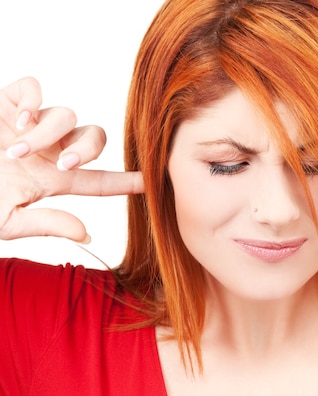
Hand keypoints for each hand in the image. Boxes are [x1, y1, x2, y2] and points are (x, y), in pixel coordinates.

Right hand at [0, 77, 143, 241]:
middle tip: (65, 164)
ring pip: (67, 115)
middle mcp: (47, 152)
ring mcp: (27, 127)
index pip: (99, 181)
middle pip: (94, 139)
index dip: (126, 181)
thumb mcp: (7, 220)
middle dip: (87, 149)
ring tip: (18, 151)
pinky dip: (32, 101)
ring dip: (49, 133)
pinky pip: (34, 88)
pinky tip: (19, 120)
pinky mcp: (5, 104)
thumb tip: (88, 234)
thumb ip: (47, 224)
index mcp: (52, 181)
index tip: (152, 181)